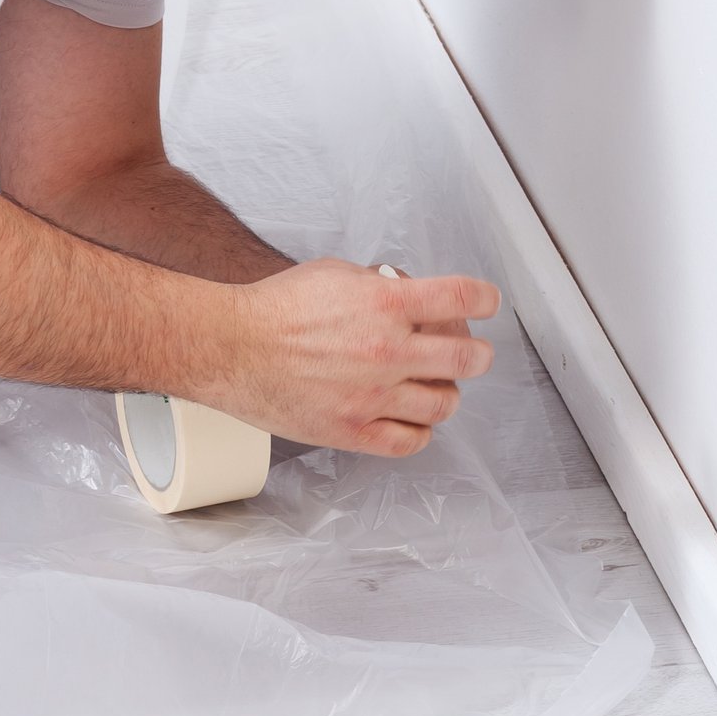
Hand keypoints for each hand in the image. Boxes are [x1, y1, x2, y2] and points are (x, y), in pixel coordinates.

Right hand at [208, 258, 498, 453]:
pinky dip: (420, 431)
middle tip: (471, 353)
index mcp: (385, 303)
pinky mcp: (352, 430)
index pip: (463, 297)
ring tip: (439, 388)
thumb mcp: (335, 274)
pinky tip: (413, 421)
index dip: (485, 299)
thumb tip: (407, 294)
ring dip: (449, 393)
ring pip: (443, 403)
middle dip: (476, 353)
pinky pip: (408, 441)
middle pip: (466, 357)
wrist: (230, 347)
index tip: (487, 303)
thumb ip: (380, 286)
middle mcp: (386, 350)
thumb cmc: (272, 311)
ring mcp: (372, 395)